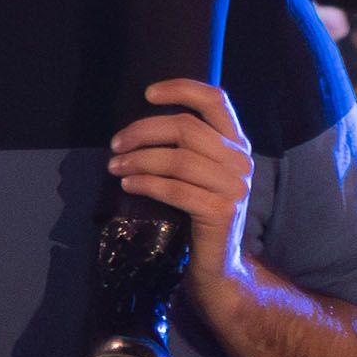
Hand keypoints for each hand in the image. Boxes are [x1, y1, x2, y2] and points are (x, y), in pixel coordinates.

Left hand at [110, 79, 258, 296]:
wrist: (219, 267)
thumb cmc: (200, 216)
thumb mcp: (201, 175)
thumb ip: (189, 148)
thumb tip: (140, 127)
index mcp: (237, 144)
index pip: (215, 101)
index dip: (181, 89)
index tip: (147, 93)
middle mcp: (240, 161)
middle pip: (186, 128)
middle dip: (143, 131)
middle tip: (115, 144)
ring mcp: (234, 186)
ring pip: (178, 159)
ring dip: (138, 160)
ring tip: (115, 167)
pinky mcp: (220, 211)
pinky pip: (174, 189)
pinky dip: (145, 184)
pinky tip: (127, 185)